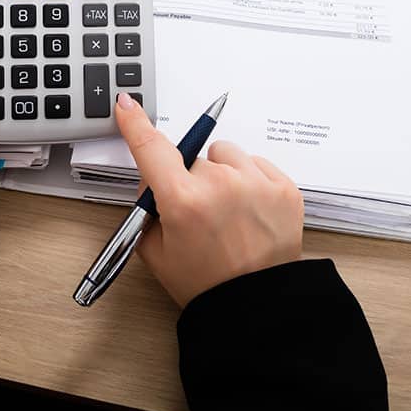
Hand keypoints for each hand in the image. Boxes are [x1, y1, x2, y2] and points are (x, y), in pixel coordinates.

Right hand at [115, 92, 302, 306]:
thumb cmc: (207, 284)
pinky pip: (255, 163)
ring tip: (227, 211)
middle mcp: (219, 185)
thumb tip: (152, 176)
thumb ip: (147, 208)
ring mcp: (255, 183)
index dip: (135, 122)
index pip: (151, 148)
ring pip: (225, 155)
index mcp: (183, 201)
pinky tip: (248, 211)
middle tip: (198, 214)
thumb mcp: (156, 252)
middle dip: (189, 179)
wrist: (257, 306)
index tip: (127, 104)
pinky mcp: (283, 187)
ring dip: (221, 174)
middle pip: (192, 158)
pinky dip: (248, 180)